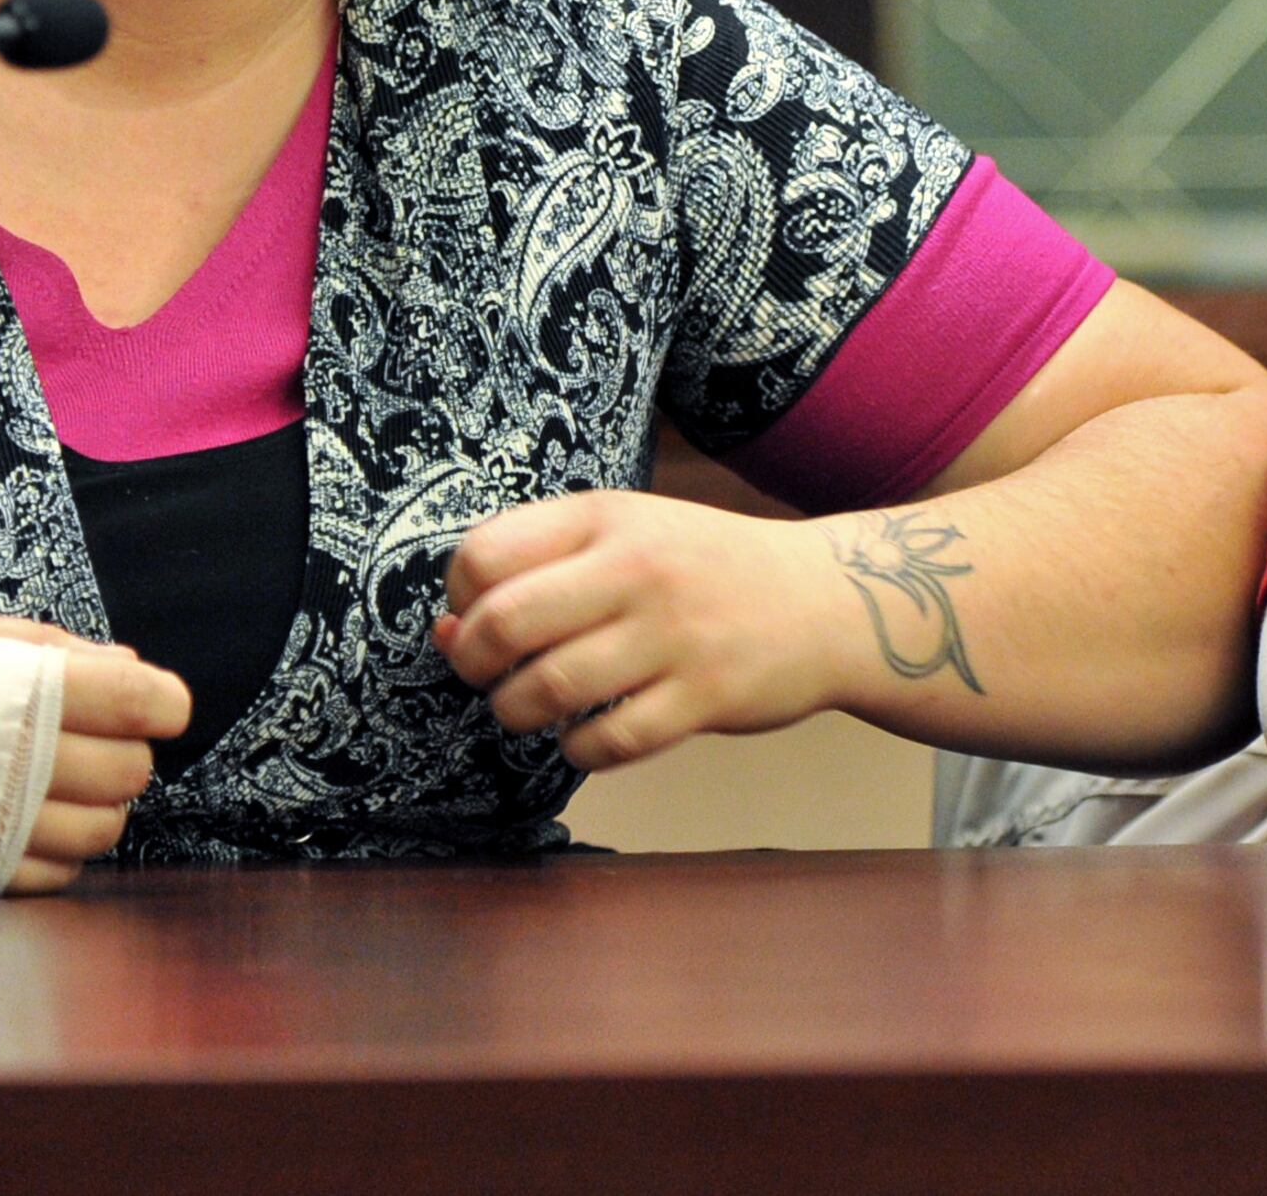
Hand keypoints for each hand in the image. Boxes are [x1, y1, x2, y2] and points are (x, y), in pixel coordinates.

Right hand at [0, 609, 191, 891]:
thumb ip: (34, 645)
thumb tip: (126, 665)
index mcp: (9, 695)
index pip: (139, 703)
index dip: (162, 699)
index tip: (151, 697)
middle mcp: (10, 771)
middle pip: (131, 770)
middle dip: (126, 746)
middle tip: (87, 729)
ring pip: (103, 831)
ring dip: (100, 803)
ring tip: (54, 774)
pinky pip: (55, 877)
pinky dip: (59, 850)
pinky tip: (24, 818)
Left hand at [436, 492, 845, 770]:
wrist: (827, 599)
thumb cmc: (704, 570)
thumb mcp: (626, 537)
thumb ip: (539, 570)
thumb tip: (440, 632)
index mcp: (606, 516)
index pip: (484, 554)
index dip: (457, 598)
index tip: (474, 617)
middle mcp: (636, 568)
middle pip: (502, 623)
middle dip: (470, 663)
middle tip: (485, 675)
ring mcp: (672, 635)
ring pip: (545, 690)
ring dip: (514, 713)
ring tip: (529, 708)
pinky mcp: (702, 697)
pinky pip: (606, 743)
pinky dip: (577, 750)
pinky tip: (585, 736)